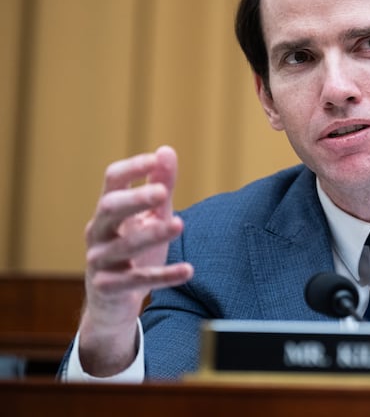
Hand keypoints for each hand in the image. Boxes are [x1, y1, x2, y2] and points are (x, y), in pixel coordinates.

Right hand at [78, 146, 193, 375]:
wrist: (113, 302)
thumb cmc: (134, 250)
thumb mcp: (150, 216)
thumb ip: (160, 186)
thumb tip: (166, 150)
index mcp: (108, 210)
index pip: (112, 181)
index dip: (132, 168)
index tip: (155, 159)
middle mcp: (98, 231)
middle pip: (109, 208)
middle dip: (135, 199)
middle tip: (162, 192)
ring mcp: (99, 260)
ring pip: (124, 245)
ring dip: (153, 234)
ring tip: (181, 224)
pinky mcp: (108, 288)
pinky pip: (136, 280)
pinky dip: (164, 276)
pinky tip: (189, 270)